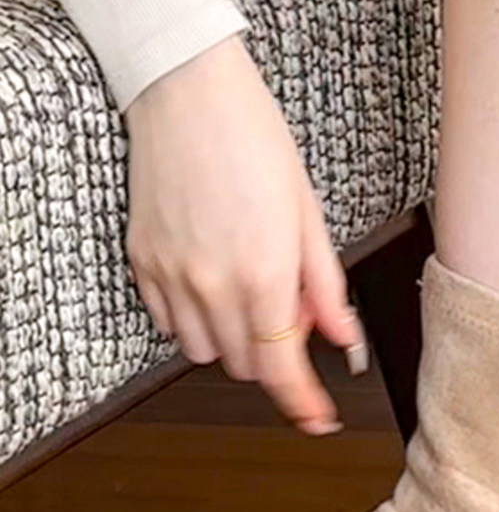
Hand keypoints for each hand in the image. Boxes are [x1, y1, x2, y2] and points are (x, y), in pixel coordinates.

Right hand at [123, 35, 366, 433]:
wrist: (186, 93)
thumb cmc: (253, 138)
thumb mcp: (308, 213)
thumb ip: (324, 285)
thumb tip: (343, 338)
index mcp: (263, 273)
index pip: (282, 368)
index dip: (303, 403)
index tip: (319, 419)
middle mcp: (212, 285)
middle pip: (246, 365)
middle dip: (275, 352)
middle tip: (290, 304)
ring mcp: (171, 278)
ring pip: (205, 352)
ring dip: (235, 339)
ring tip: (250, 285)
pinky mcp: (142, 264)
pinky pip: (170, 323)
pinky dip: (196, 318)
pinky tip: (213, 278)